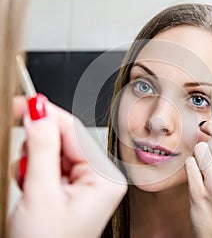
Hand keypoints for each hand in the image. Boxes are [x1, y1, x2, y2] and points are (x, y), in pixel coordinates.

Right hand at [10, 96, 126, 237]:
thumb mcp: (42, 194)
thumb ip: (41, 149)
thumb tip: (39, 112)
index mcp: (105, 178)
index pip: (76, 132)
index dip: (49, 114)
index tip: (28, 101)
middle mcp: (102, 178)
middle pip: (67, 141)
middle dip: (41, 142)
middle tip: (22, 143)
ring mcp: (89, 184)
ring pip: (57, 152)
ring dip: (37, 159)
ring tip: (29, 180)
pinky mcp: (74, 188)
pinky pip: (54, 165)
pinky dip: (38, 169)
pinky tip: (33, 184)